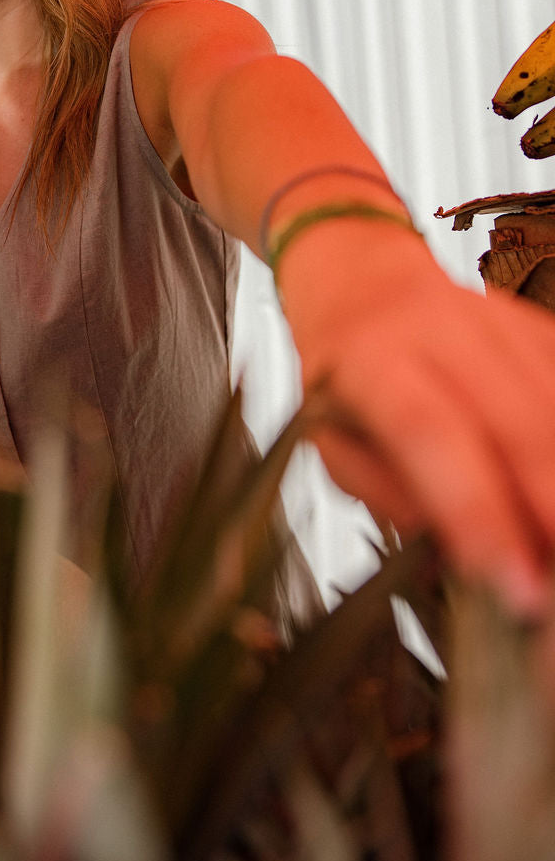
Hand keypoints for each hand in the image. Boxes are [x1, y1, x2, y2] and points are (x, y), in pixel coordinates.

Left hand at [278, 222, 554, 617]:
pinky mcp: (536, 324)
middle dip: (548, 509)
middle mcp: (438, 327)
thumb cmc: (341, 369)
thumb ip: (386, 493)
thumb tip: (453, 554)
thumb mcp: (329, 436)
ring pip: (554, 404)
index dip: (477, 511)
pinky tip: (551, 488)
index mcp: (372, 357)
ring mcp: (497, 319)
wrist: (361, 275)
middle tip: (554, 584)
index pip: (429, 433)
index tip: (514, 585)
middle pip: (516, 422)